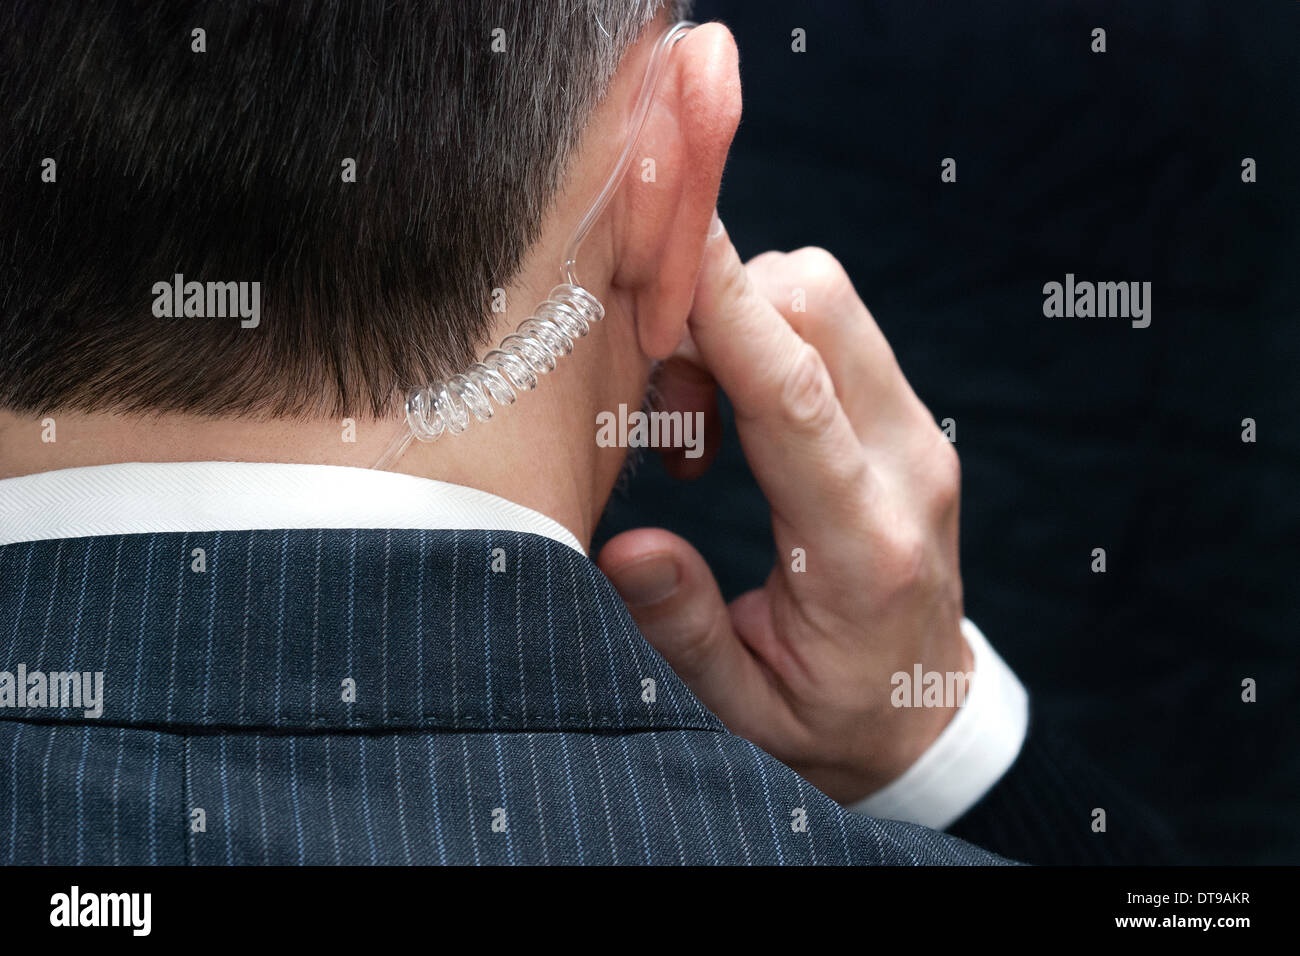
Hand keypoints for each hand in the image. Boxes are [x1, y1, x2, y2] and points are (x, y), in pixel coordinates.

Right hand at [598, 219, 971, 802]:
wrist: (927, 712)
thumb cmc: (831, 719)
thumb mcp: (747, 708)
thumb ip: (686, 629)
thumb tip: (629, 544)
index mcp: (862, 547)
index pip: (792, 395)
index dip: (726, 307)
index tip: (667, 234)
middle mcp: (906, 469)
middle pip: (818, 303)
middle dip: (717, 308)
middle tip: (667, 407)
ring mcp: (917, 434)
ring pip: (827, 297)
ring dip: (741, 323)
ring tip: (698, 429)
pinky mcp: (907, 418)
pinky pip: (834, 326)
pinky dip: (767, 338)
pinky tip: (734, 421)